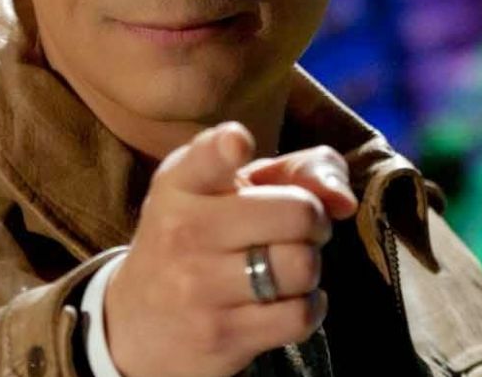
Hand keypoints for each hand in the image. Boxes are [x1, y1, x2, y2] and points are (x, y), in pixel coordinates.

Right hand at [104, 122, 357, 376]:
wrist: (138, 324)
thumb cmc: (202, 238)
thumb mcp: (229, 189)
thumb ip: (297, 170)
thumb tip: (344, 200)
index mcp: (181, 183)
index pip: (207, 157)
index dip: (228, 148)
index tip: (237, 145)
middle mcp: (184, 230)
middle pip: (297, 212)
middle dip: (314, 220)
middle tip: (297, 228)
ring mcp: (199, 287)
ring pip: (302, 265)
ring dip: (309, 266)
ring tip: (286, 266)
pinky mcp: (221, 336)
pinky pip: (300, 315)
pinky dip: (308, 306)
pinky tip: (286, 300)